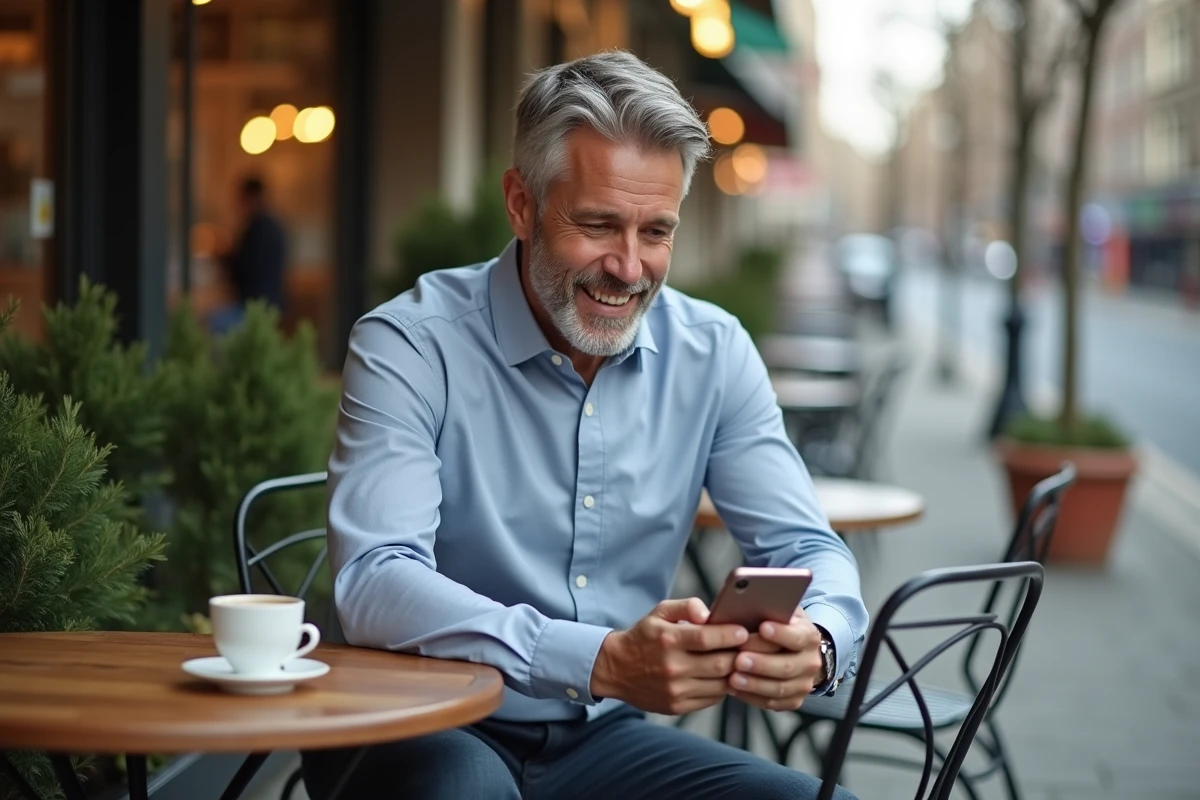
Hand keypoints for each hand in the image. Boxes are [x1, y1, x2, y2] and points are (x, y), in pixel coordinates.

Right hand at [590, 598, 749, 715]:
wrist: (616, 669)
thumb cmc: (645, 636)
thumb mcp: (660, 612)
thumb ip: (686, 606)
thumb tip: (708, 613)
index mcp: (668, 639)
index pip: (707, 638)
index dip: (731, 635)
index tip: (744, 631)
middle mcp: (672, 667)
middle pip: (720, 664)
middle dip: (740, 655)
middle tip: (752, 648)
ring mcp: (675, 690)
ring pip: (720, 684)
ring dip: (735, 674)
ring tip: (742, 663)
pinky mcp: (677, 706)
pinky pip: (711, 699)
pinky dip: (723, 688)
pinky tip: (724, 677)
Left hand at [727, 609, 822, 711]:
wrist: (795, 650)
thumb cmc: (778, 626)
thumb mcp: (778, 611)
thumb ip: (767, 608)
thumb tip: (744, 600)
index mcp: (809, 636)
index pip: (798, 636)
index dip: (781, 633)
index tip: (763, 627)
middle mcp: (811, 661)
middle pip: (787, 666)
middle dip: (762, 663)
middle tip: (739, 659)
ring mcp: (804, 683)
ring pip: (780, 687)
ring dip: (755, 684)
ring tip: (732, 678)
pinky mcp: (794, 700)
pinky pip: (773, 703)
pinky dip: (752, 697)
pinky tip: (735, 689)